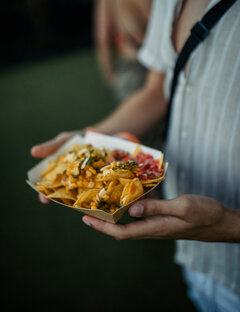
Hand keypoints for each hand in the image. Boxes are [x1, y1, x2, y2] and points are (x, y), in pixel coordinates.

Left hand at [82, 195, 237, 241]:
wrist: (220, 222)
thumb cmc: (205, 215)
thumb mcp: (182, 208)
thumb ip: (157, 208)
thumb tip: (132, 210)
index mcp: (155, 228)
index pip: (121, 232)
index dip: (102, 227)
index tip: (86, 219)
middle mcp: (153, 228)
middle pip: (121, 228)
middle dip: (103, 221)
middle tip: (88, 209)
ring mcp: (158, 223)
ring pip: (130, 221)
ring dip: (115, 214)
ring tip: (103, 202)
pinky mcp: (163, 218)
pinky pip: (142, 214)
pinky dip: (131, 206)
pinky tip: (129, 196)